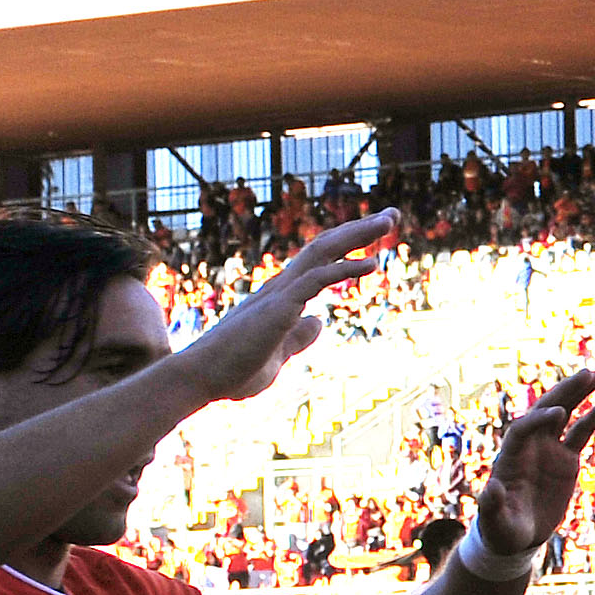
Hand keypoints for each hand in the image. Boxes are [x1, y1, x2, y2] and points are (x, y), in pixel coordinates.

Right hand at [176, 212, 394, 403]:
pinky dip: (344, 268)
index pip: (321, 260)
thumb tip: (317, 321)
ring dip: (357, 236)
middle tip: (393, 215)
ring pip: (322, 252)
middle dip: (360, 229)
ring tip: (389, 222)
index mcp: (284, 296)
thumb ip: (298, 336)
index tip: (378, 238)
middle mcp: (282, 286)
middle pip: (325, 246)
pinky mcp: (278, 308)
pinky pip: (315, 280)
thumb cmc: (235, 370)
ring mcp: (279, 294)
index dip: (350, 245)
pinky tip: (371, 263)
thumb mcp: (279, 352)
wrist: (201, 379)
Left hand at [471, 370, 594, 558]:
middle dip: (563, 393)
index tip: (559, 413)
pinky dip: (593, 416)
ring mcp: (548, 450)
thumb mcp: (495, 522)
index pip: (523, 430)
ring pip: (564, 415)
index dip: (539, 420)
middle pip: (544, 412)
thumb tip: (491, 489)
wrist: (516, 533)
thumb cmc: (501, 529)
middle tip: (585, 376)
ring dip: (577, 394)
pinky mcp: (565, 458)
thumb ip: (491, 506)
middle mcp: (529, 447)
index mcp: (510, 458)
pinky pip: (581, 432)